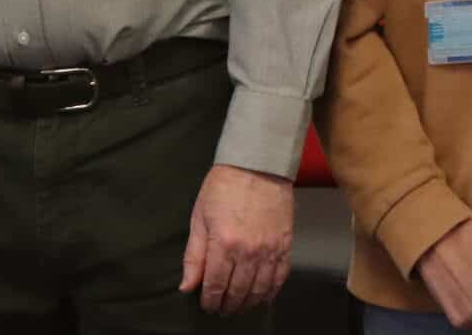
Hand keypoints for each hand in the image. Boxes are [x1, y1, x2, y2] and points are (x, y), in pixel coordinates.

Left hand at [179, 164, 293, 313]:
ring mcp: (269, 249)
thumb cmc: (223, 187)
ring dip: (247, 302)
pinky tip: (263, 297)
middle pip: (237, 292)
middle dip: (227, 305)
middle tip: (221, 308)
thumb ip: (194, 255)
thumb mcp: (200, 217)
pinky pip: (279, 277)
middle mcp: (248, 252)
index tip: (206, 305)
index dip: (209, 301)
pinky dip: (271, 291)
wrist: (258, 164)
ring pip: (259, 290)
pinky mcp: (285, 245)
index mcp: (223, 244)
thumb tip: (187, 286)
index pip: (214, 286)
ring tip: (239, 305)